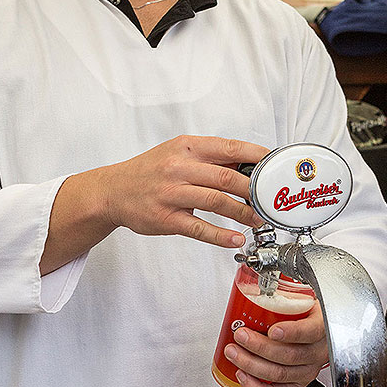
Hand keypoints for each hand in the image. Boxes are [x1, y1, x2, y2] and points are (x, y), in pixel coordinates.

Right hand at [99, 135, 267, 247]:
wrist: (113, 190)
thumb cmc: (150, 171)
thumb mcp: (177, 152)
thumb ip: (209, 157)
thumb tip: (246, 164)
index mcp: (186, 147)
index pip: (228, 148)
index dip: (254, 156)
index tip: (273, 164)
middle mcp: (178, 167)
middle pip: (225, 177)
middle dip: (253, 189)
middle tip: (270, 198)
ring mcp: (171, 194)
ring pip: (216, 202)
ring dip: (243, 213)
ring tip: (258, 219)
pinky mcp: (166, 218)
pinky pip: (199, 228)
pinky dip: (221, 235)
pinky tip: (235, 239)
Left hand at [223, 301, 328, 386]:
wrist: (322, 328)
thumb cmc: (308, 311)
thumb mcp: (305, 298)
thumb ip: (286, 294)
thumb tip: (254, 282)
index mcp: (321, 327)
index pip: (310, 332)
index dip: (291, 333)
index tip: (272, 330)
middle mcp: (317, 352)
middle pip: (289, 355)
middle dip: (259, 346)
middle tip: (240, 335)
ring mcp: (308, 370)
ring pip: (280, 374)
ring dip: (252, 364)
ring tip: (234, 352)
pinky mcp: (298, 384)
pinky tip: (243, 375)